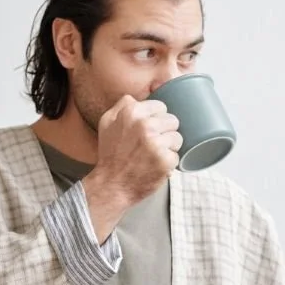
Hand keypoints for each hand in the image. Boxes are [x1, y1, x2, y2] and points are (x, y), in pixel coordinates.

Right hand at [82, 96, 182, 238]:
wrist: (112, 185)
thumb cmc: (110, 155)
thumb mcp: (107, 123)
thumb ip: (122, 106)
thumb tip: (137, 99)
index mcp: (131, 112)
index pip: (161, 107)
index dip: (157, 119)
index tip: (149, 130)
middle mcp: (144, 125)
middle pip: (172, 121)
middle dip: (165, 132)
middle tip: (151, 145)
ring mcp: (156, 143)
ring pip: (178, 138)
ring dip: (169, 147)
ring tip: (154, 156)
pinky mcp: (165, 160)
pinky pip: (177, 156)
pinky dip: (169, 163)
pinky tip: (156, 166)